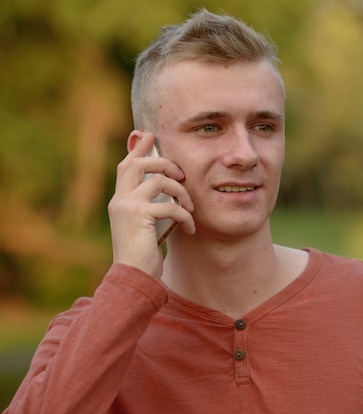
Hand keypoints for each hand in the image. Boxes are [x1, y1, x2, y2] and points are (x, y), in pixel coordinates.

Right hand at [108, 132, 195, 278]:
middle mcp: (119, 200)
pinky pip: (171, 205)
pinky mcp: (139, 216)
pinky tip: (189, 228)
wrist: (133, 277)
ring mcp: (127, 206)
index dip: (138, 148)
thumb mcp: (144, 226)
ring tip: (190, 209)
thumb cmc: (142, 254)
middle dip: (165, 162)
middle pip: (139, 163)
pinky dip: (185, 215)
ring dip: (182, 192)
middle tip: (182, 175)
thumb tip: (165, 191)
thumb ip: (149, 206)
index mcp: (119, 200)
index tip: (149, 134)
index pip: (126, 165)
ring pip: (160, 180)